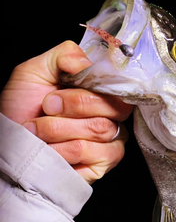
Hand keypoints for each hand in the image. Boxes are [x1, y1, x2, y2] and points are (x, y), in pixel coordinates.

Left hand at [0, 41, 130, 183]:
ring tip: (39, 131)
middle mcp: (111, 118)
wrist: (9, 145)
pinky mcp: (102, 165)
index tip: (60, 89)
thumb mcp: (35, 72)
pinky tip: (51, 150)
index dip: (90, 86)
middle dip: (70, 105)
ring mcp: (110, 143)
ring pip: (98, 128)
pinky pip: (89, 151)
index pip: (119, 85)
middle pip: (113, 106)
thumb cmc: (22, 112)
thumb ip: (65, 56)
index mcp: (101, 94)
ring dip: (58, 128)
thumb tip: (88, 63)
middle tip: (46, 108)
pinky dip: (61, 150)